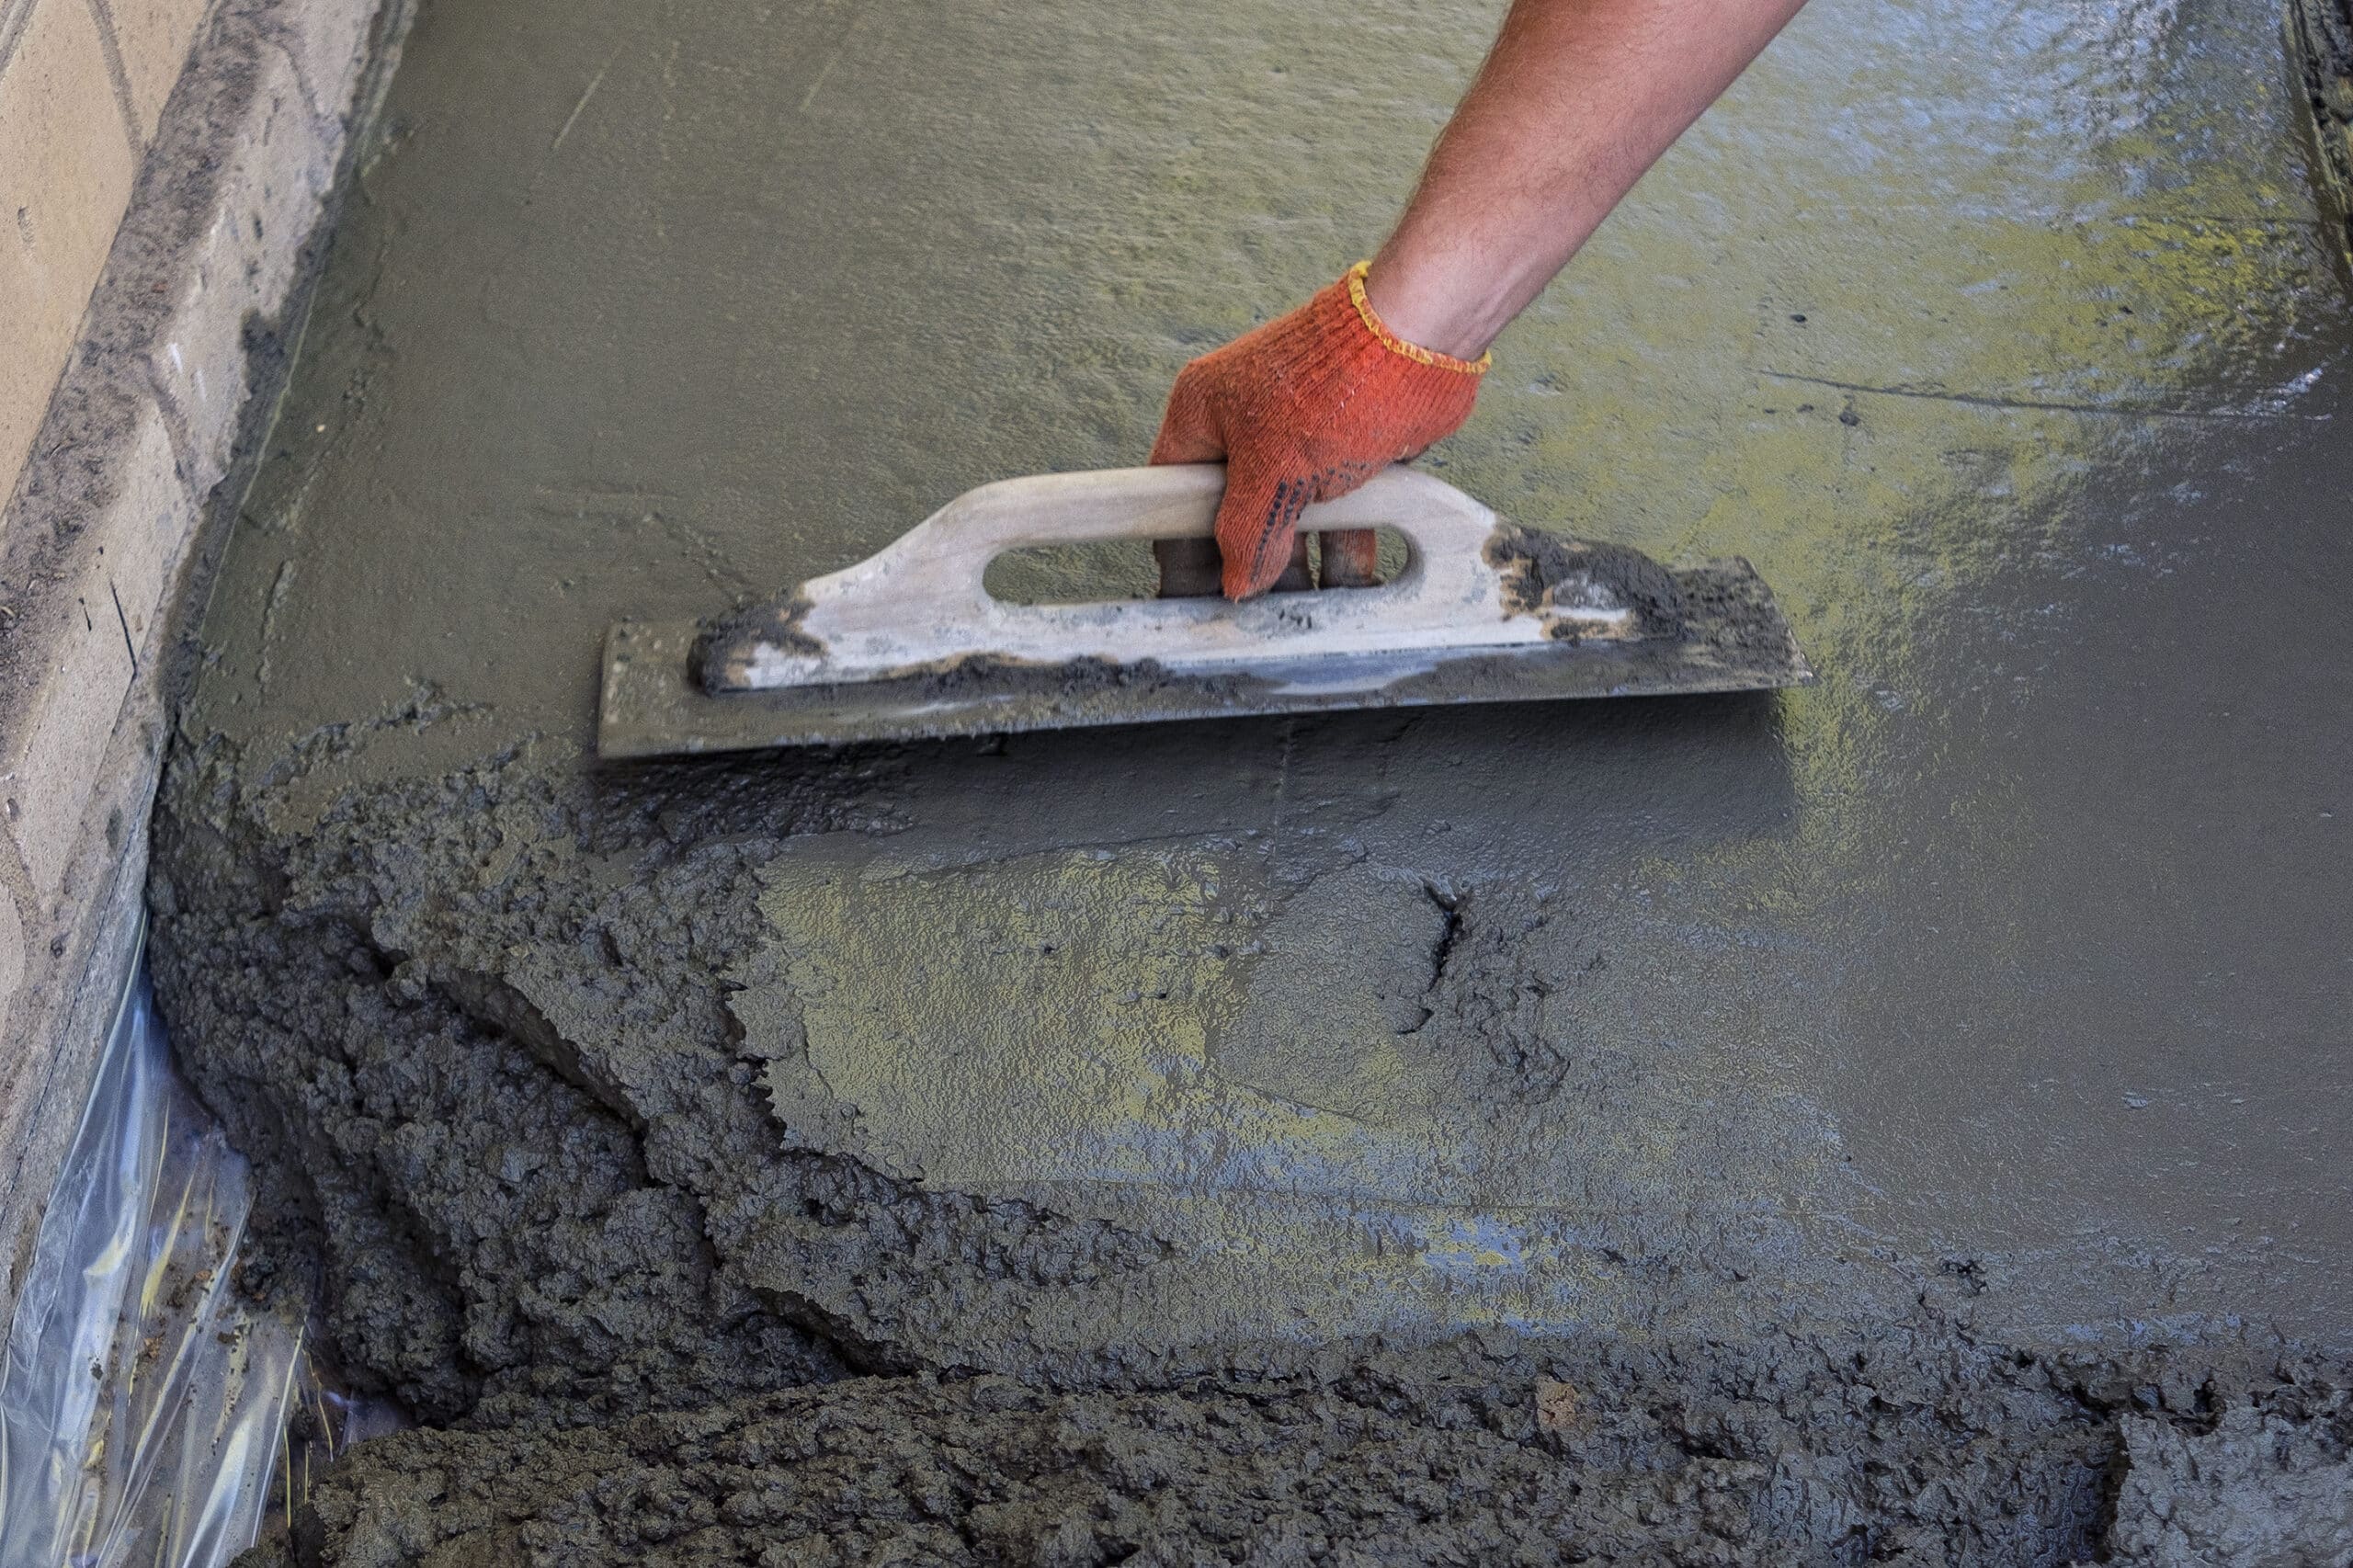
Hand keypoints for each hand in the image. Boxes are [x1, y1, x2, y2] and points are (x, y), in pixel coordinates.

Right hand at [1149, 263, 1487, 599]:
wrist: (1419, 339)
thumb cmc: (1331, 386)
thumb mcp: (1273, 473)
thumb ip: (1248, 534)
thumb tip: (1238, 585)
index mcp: (1204, 415)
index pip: (1172, 496)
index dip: (1179, 550)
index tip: (1188, 600)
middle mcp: (1246, 426)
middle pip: (1236, 516)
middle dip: (1250, 569)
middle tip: (1254, 619)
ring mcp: (1298, 439)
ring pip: (1290, 520)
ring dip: (1303, 568)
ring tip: (1310, 615)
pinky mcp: (1346, 451)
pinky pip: (1335, 513)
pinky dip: (1343, 547)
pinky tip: (1351, 586)